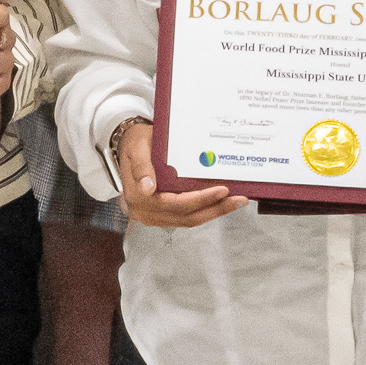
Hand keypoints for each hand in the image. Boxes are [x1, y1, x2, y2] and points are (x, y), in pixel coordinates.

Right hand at [112, 117, 239, 228]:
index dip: (201, 199)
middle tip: (238, 200)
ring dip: (213, 213)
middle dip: (215, 210)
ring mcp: (153, 216)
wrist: (128, 145)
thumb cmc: (135, 144)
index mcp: (138, 197)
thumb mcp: (137, 148)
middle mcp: (144, 211)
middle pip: (186, 217)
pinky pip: (185, 217)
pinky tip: (219, 204)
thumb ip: (142, 167)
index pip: (176, 203)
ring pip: (188, 220)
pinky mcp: (161, 215)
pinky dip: (204, 211)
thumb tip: (147, 188)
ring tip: (234, 203)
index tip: (222, 190)